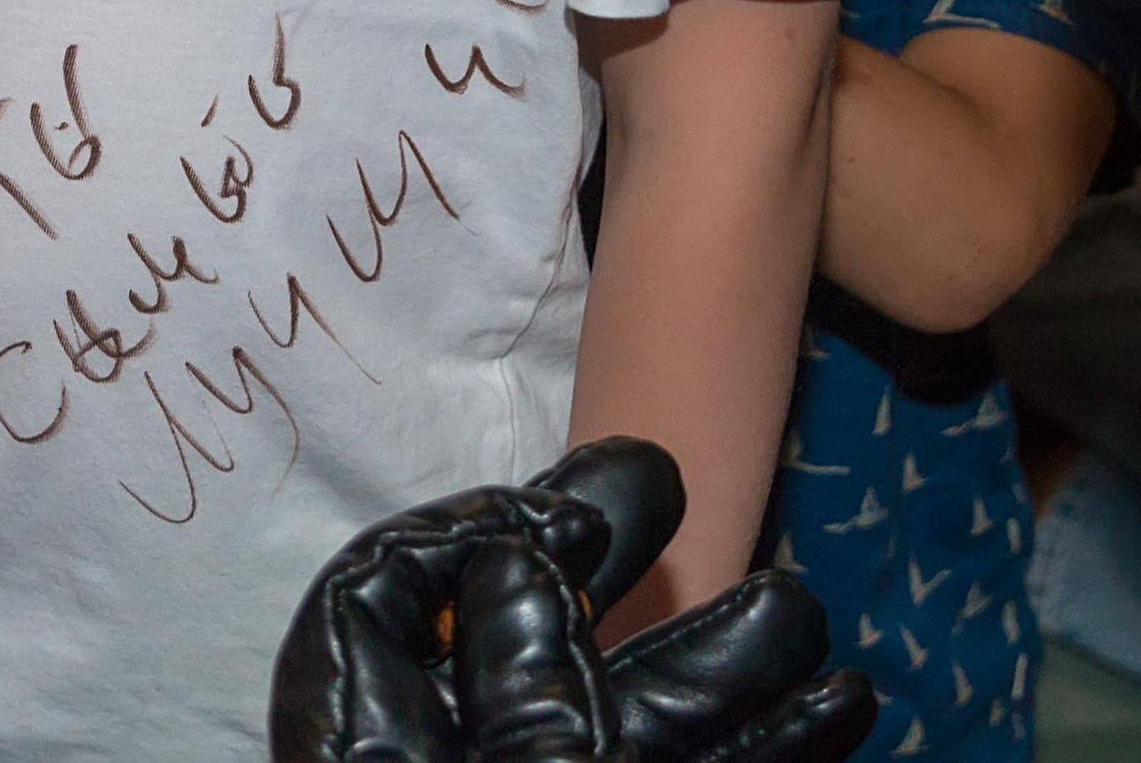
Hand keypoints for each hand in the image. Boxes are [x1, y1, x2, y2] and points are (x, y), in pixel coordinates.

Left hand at [269, 437, 877, 762]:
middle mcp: (459, 753)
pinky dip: (776, 744)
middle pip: (532, 646)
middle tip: (673, 484)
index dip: (455, 538)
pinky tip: (845, 704)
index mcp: (381, 731)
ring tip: (805, 611)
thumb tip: (520, 563)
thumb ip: (492, 681)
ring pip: (645, 718)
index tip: (557, 508)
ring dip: (733, 661)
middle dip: (621, 568)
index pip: (373, 605)